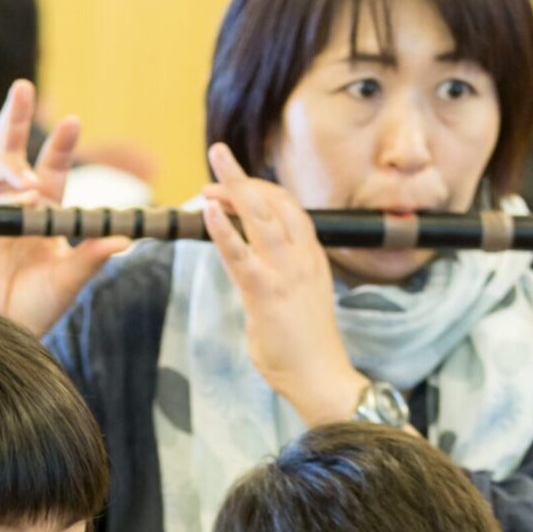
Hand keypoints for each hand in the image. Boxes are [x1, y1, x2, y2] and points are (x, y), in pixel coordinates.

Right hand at [0, 80, 132, 336]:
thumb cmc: (34, 311)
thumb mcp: (68, 283)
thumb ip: (90, 259)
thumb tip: (124, 240)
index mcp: (42, 213)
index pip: (50, 168)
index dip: (60, 145)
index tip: (73, 121)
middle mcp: (13, 208)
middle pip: (10, 151)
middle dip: (13, 117)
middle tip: (21, 86)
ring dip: (12, 170)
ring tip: (31, 185)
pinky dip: (2, 198)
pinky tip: (21, 203)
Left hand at [199, 144, 366, 426]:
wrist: (322, 377)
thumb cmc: (306, 347)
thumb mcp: (294, 302)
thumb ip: (273, 281)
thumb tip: (249, 276)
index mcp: (310, 258)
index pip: (288, 208)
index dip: (260, 189)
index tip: (232, 185)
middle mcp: (302, 257)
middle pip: (274, 202)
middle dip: (244, 176)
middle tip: (218, 154)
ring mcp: (286, 272)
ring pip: (260, 217)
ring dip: (235, 187)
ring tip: (213, 166)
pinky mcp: (267, 292)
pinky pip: (241, 255)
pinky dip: (225, 229)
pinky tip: (210, 210)